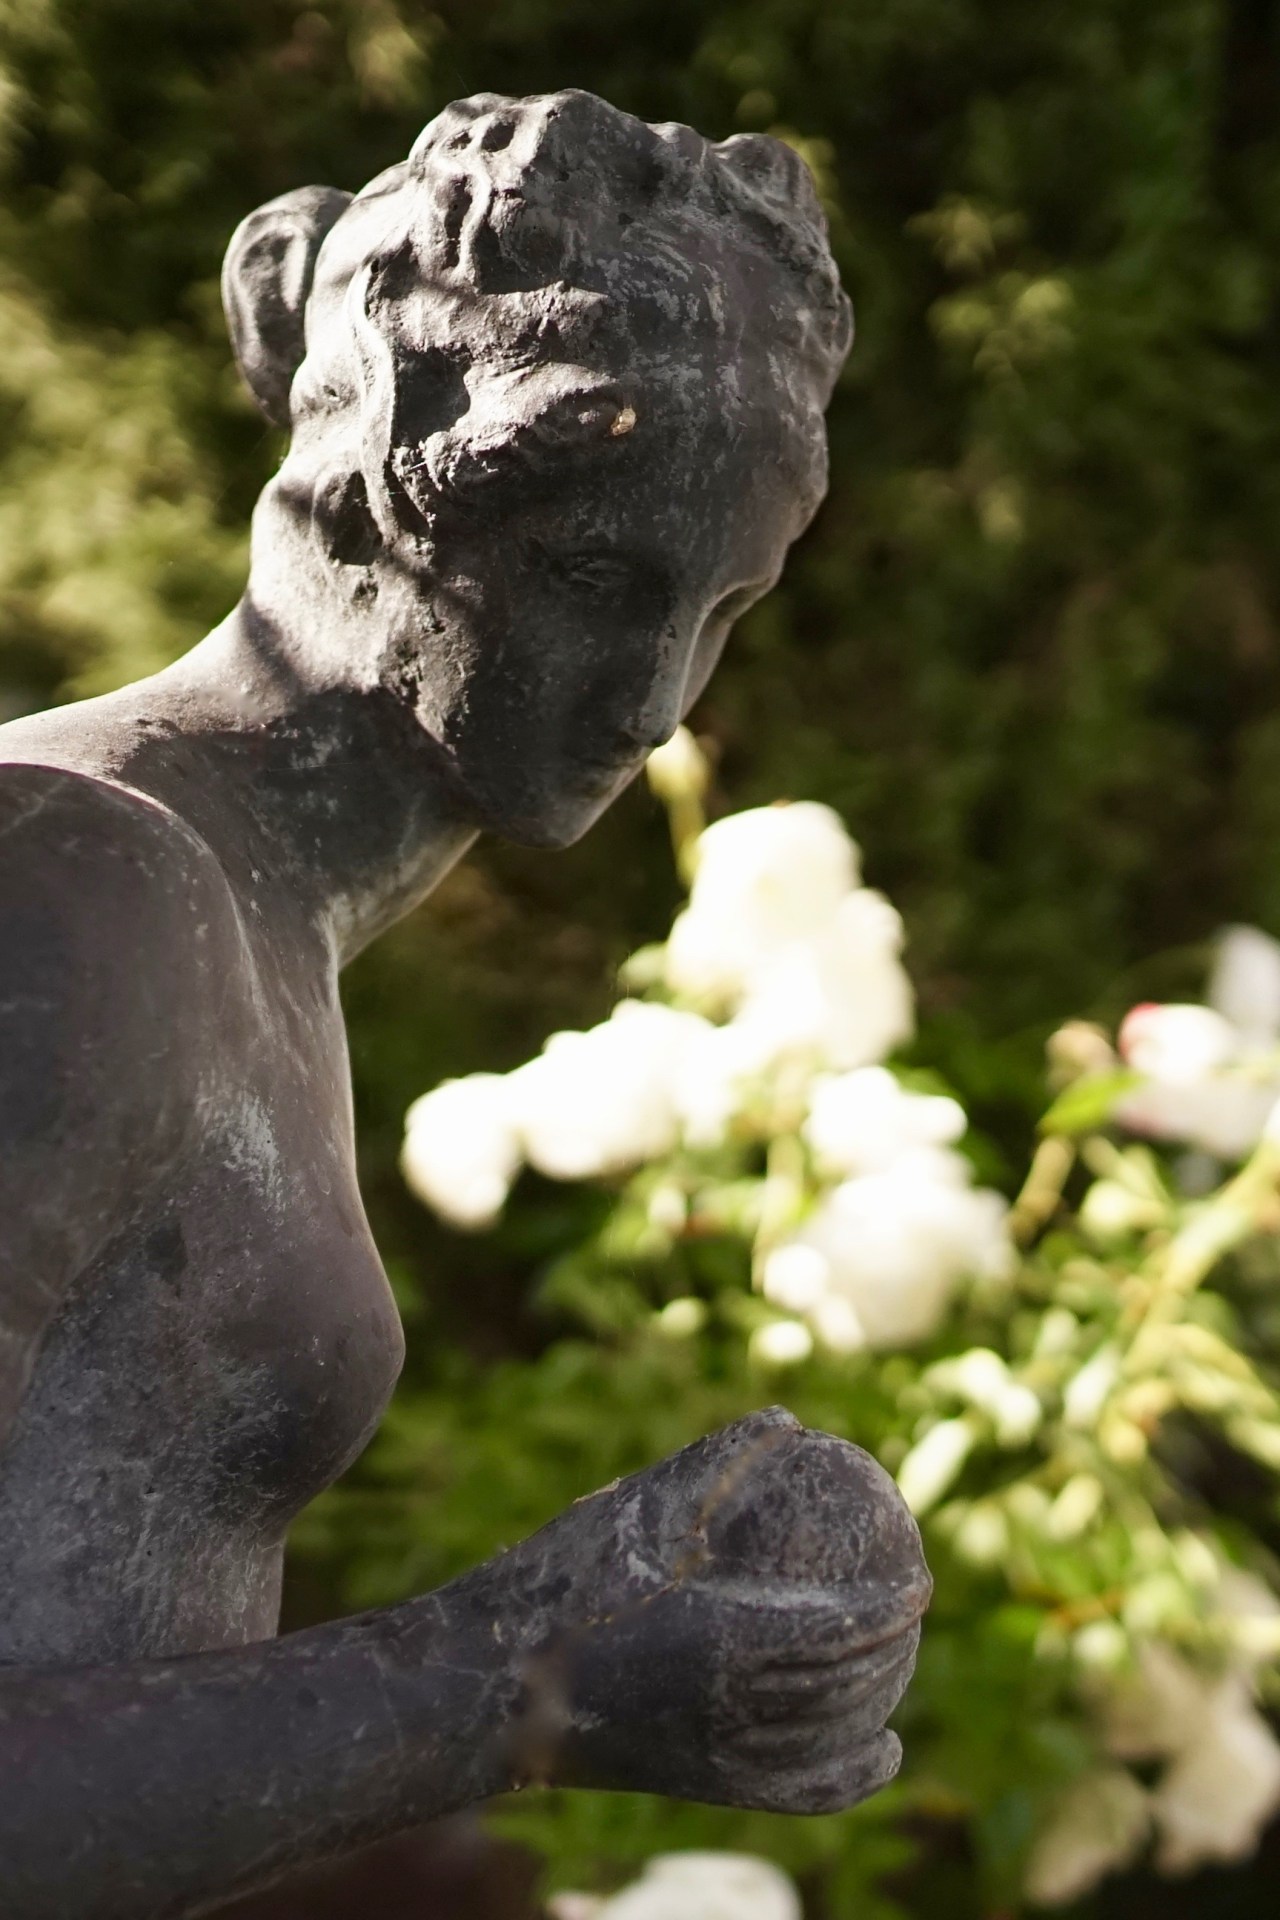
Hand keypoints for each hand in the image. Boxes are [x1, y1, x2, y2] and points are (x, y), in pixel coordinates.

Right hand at [496, 1408, 930, 1812]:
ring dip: (871, 1696)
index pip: (843, 1630)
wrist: (499, 1684)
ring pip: (825, 1736)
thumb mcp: (637, 1511)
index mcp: (727, 1640)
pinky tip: (884, 1751)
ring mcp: (723, 1760)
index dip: (890, 1608)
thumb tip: (786, 1421)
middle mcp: (738, 1710)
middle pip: (845, 1684)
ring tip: (898, 1659)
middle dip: (892, 1646)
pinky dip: (848, 1773)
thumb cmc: (565, 1583)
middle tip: (913, 1601)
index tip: (917, 1582)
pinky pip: (799, 1790)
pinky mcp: (706, 1787)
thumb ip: (716, 1464)